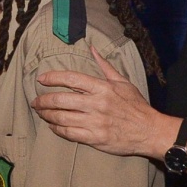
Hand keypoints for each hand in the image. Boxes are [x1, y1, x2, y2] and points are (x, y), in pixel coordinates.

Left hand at [31, 46, 166, 157]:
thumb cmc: (136, 105)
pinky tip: (53, 127)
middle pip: (60, 100)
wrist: (150, 131)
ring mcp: (95, 122)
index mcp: (102, 88)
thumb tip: (92, 48)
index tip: (41, 79)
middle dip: (43, 100)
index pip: (71, 78)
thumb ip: (105, 66)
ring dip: (47, 115)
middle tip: (36, 101)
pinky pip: (69, 133)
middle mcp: (97, 104)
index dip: (52, 77)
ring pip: (61, 118)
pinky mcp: (95, 138)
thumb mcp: (123, 82)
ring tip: (42, 113)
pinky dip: (57, 130)